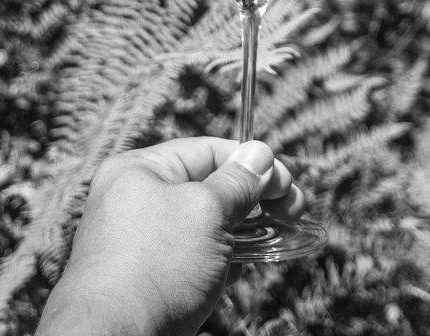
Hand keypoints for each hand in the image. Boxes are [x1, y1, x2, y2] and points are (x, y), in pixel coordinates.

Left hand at [36, 137, 304, 335]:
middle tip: (293, 211)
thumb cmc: (154, 270)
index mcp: (140, 170)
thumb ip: (238, 182)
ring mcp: (141, 241)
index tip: (287, 183)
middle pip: (209, 186)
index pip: (208, 151)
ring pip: (205, 223)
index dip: (252, 163)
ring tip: (280, 234)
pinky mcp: (148, 277)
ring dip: (245, 226)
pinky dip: (225, 254)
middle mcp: (136, 200)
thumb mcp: (206, 212)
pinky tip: (250, 259)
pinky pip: (195, 254)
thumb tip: (260, 153)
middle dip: (255, 197)